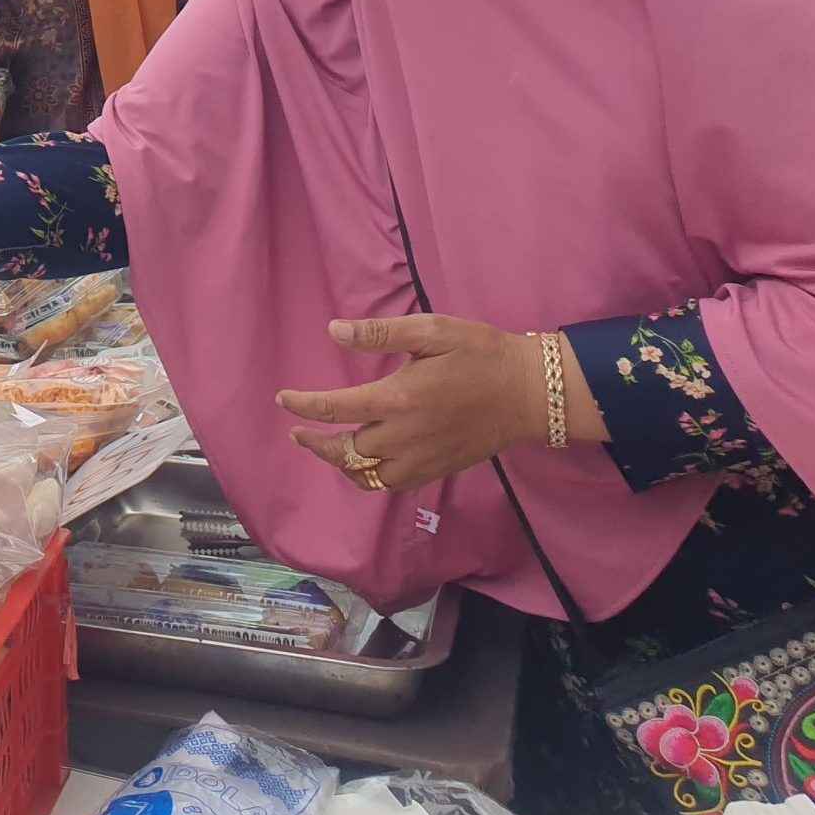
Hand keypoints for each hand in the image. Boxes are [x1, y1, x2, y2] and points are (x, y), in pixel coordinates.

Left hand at [275, 315, 537, 494]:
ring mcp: (423, 457)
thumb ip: (380, 332)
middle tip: (298, 431)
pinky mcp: (440, 468)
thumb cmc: (481, 354)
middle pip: (346, 451)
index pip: (335, 409)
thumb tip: (334, 331)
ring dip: (341, 464)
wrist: (531, 393)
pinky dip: (372, 477)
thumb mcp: (432, 330)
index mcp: (398, 399)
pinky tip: (367, 462)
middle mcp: (405, 435)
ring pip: (368, 475)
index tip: (283, 399)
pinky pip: (394, 483)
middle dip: (316, 442)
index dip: (303, 405)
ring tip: (327, 448)